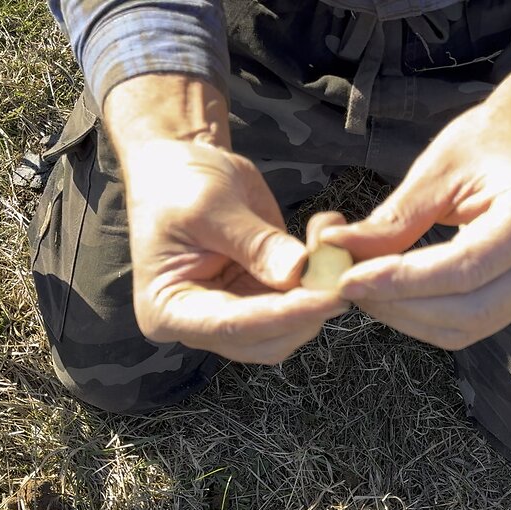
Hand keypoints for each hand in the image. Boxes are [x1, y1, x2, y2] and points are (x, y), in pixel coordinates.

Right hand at [105, 75, 346, 364]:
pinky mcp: (258, 299)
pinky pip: (297, 303)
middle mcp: (200, 325)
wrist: (178, 168)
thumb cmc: (179, 183)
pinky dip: (319, 280)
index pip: (231, 325)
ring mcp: (232, 315)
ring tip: (332, 248)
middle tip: (341, 273)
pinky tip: (326, 245)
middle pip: (264, 340)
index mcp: (169, 310)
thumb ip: (255, 244)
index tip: (329, 298)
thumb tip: (300, 273)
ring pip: (289, 328)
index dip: (284, 315)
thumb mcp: (211, 206)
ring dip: (318, 295)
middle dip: (306, 311)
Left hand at [321, 55, 510, 350]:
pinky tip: (391, 295)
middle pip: (471, 308)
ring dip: (407, 317)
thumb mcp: (440, 167)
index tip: (349, 278)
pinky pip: (473, 324)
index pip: (467, 266)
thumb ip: (395, 217)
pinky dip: (425, 318)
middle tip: (348, 286)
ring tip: (364, 289)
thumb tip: (337, 249)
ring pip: (469, 326)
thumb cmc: (489, 142)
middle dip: (401, 305)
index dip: (403, 280)